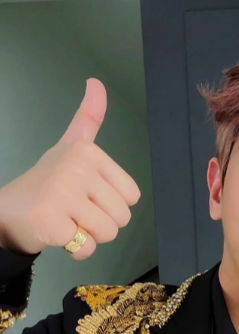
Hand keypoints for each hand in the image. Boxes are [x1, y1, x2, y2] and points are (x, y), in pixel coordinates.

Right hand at [0, 78, 140, 259]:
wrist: (9, 210)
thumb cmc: (47, 181)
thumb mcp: (70, 146)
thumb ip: (88, 119)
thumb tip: (96, 83)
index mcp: (89, 153)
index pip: (132, 196)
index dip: (113, 204)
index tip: (89, 195)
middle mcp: (77, 168)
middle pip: (122, 217)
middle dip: (102, 223)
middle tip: (76, 212)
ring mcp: (63, 193)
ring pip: (108, 233)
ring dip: (90, 237)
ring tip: (68, 222)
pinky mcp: (51, 220)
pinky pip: (87, 248)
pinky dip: (76, 250)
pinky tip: (58, 234)